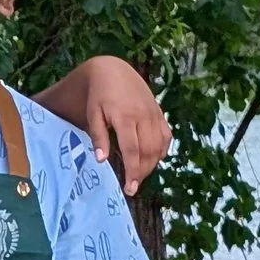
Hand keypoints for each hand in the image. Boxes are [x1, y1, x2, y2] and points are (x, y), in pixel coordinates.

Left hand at [78, 57, 173, 196]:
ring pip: (159, 145)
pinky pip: (166, 135)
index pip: (132, 150)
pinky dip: (162, 150)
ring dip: (152, 164)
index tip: (130, 188)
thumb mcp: (93, 115)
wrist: (113, 71)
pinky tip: (154, 159)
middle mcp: (143, 116)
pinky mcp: (159, 112)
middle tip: (133, 187)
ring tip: (140, 176)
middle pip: (148, 151)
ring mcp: (154, 114)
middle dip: (142, 172)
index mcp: (125, 117)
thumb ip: (98, 137)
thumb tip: (102, 160)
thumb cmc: (99, 95)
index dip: (132, 171)